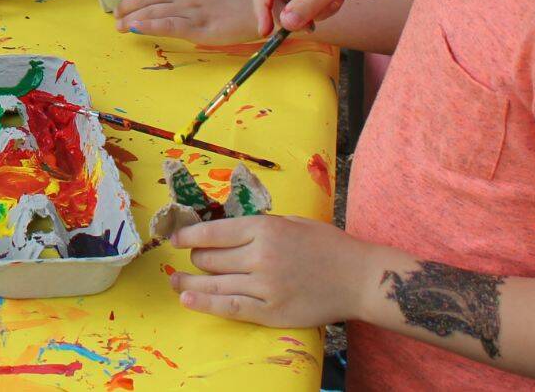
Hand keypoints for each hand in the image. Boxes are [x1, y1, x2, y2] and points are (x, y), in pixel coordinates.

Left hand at [115, 0, 260, 42]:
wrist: (269, 1)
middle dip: (127, 5)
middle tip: (116, 14)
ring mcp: (193, 7)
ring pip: (153, 10)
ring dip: (132, 18)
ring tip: (120, 26)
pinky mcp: (202, 27)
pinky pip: (170, 25)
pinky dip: (149, 26)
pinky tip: (136, 29)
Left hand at [170, 214, 378, 327]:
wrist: (360, 279)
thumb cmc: (329, 246)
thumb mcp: (293, 222)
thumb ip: (261, 226)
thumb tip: (228, 230)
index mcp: (265, 229)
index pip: (214, 232)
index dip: (188, 235)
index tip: (175, 238)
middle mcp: (261, 256)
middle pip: (211, 258)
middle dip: (197, 259)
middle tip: (191, 260)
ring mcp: (265, 286)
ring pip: (216, 284)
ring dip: (190, 282)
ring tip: (175, 282)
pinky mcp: (272, 311)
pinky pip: (232, 308)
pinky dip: (207, 304)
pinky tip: (188, 300)